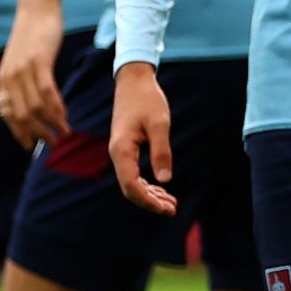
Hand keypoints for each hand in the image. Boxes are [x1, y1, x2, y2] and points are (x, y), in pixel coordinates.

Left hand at [0, 0, 70, 149]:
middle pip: (22, 116)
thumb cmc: (33, 35)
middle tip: (52, 145)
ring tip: (63, 134)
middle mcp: (9, 78)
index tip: (32, 145)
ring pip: (35, 107)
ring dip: (50, 124)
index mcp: (3, 81)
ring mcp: (23, 70)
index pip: (8, 115)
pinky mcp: (39, 61)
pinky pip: (47, 92)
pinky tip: (65, 116)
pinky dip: (56, 108)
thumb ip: (22, 83)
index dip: (20, 133)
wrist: (36, 8)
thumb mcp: (22, 62)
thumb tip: (29, 106)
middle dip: (37, 134)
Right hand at [109, 63, 177, 215]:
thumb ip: (162, 151)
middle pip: (129, 189)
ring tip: (170, 203)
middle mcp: (117, 154)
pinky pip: (133, 173)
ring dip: (149, 195)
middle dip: (150, 202)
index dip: (148, 201)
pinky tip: (161, 188)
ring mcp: (120, 152)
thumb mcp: (160, 123)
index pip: (131, 185)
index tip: (167, 208)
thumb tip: (165, 179)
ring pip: (131, 183)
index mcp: (122, 150)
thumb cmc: (147, 99)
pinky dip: (146, 183)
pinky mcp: (125, 148)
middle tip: (172, 210)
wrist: (133, 81)